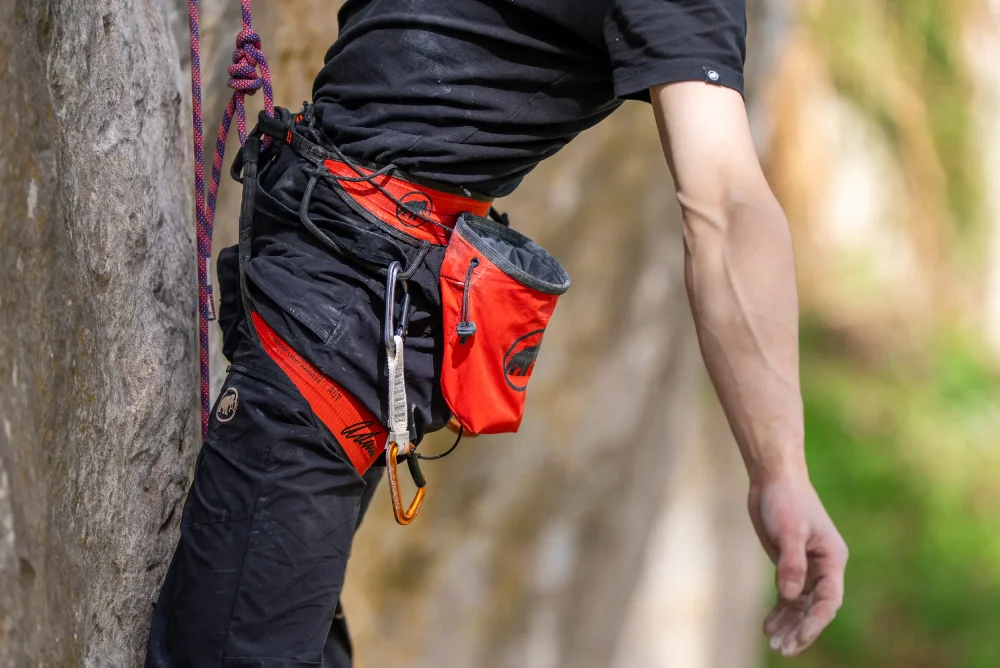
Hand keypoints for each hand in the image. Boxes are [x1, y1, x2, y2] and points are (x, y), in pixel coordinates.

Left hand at [749, 468, 848, 656]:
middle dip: (801, 629)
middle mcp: (823, 567)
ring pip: (801, 605)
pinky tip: (769, 627)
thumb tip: (791, 596)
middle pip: (816, 607)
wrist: (774, 479)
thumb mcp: (789, 531)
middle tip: (784, 649)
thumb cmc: (785, 500)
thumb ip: (791, 563)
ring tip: (775, 644)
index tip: (799, 635)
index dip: (815, 621)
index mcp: (832, 559)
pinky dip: (780, 611)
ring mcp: (806, 567)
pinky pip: (788, 596)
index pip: (828, 600)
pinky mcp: (789, 565)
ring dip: (790, 624)